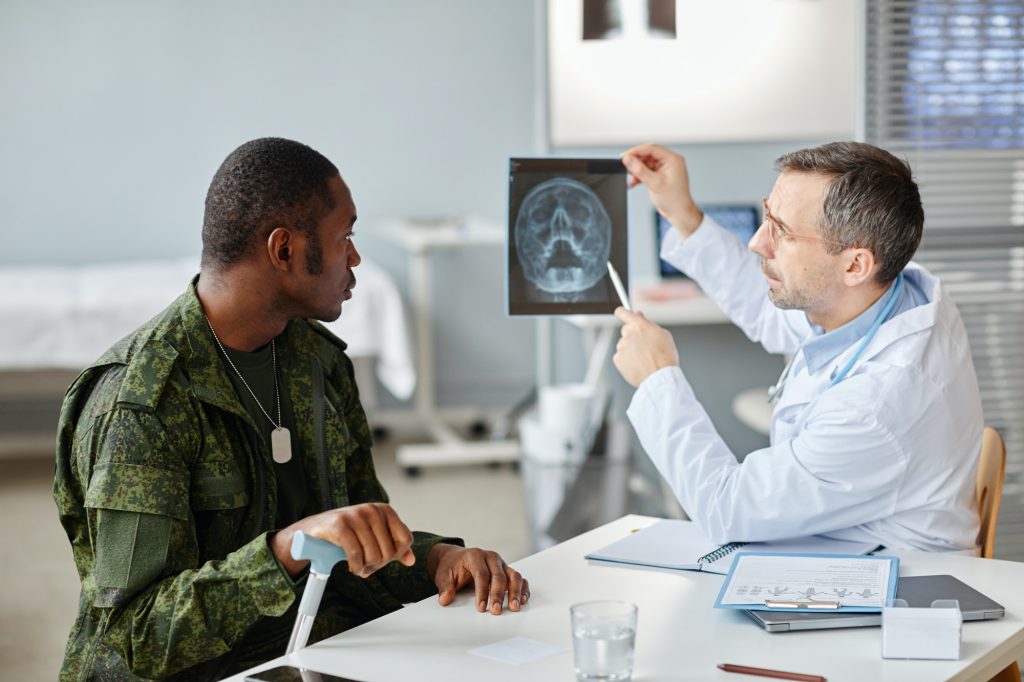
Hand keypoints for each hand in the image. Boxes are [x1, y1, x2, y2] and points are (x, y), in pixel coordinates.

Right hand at [271, 503, 414, 578]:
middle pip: (389, 551)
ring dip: (366, 568)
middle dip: (378, 565)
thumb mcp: (374, 537)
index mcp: (385, 510)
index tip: (382, 559)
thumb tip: (411, 560)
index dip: (395, 556)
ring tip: (358, 565)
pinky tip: (352, 566)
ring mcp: (355, 515)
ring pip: (373, 555)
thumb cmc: (349, 535)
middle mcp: (372, 509)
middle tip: (366, 566)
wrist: (315, 531)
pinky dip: (355, 566)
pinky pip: (356, 555)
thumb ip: (395, 547)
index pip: (405, 540)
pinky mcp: (340, 525)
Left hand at [429, 543, 528, 614]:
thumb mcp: (443, 575)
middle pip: (499, 576)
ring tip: (514, 607)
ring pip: (513, 576)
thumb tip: (445, 600)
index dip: (482, 592)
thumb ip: (445, 587)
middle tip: (496, 611)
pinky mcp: (507, 570)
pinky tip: (523, 601)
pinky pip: (519, 579)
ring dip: (515, 592)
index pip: (481, 574)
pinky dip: (523, 589)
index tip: (481, 608)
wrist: (456, 558)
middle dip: (498, 595)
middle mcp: (491, 557)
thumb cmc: (452, 567)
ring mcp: (501, 564)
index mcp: (475, 556)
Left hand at [612, 307, 679, 386]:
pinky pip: (621, 356)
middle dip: (633, 335)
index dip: (623, 313)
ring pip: (624, 345)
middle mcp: (628, 334)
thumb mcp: (663, 334)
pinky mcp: (617, 359)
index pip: (622, 312)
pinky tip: (638, 364)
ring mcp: (621, 347)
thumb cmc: (665, 357)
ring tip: (644, 358)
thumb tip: (639, 316)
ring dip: (631, 349)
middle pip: (626, 330)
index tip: (623, 315)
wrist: (660, 377)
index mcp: (639, 325)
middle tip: (644, 346)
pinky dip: (627, 360)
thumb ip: (648, 323)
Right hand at [620, 143, 702, 236]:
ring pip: (646, 163)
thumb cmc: (674, 199)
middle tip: (625, 166)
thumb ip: (640, 170)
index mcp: (673, 159)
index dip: (636, 151)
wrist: (678, 213)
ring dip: (637, 170)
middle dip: (636, 162)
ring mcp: (664, 169)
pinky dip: (639, 176)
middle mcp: (669, 162)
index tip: (625, 156)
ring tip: (631, 178)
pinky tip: (634, 182)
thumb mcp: (655, 183)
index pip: (652, 149)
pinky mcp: (660, 175)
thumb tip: (628, 159)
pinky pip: (646, 171)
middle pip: (648, 155)